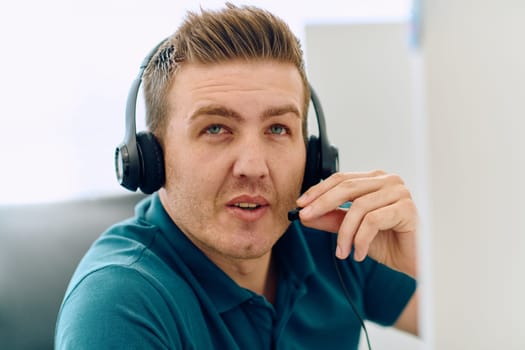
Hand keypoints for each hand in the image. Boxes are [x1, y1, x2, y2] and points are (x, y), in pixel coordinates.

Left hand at [296, 170, 417, 277]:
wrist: (415, 262)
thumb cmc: (388, 242)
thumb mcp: (352, 231)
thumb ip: (331, 220)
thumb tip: (305, 215)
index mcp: (375, 180)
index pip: (341, 179)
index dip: (318, 190)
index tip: (300, 204)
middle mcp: (388, 181)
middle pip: (347, 187)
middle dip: (322, 203)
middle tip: (306, 218)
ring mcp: (399, 192)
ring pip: (358, 207)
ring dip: (344, 233)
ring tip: (341, 252)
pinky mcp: (406, 208)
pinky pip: (372, 221)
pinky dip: (360, 240)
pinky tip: (358, 254)